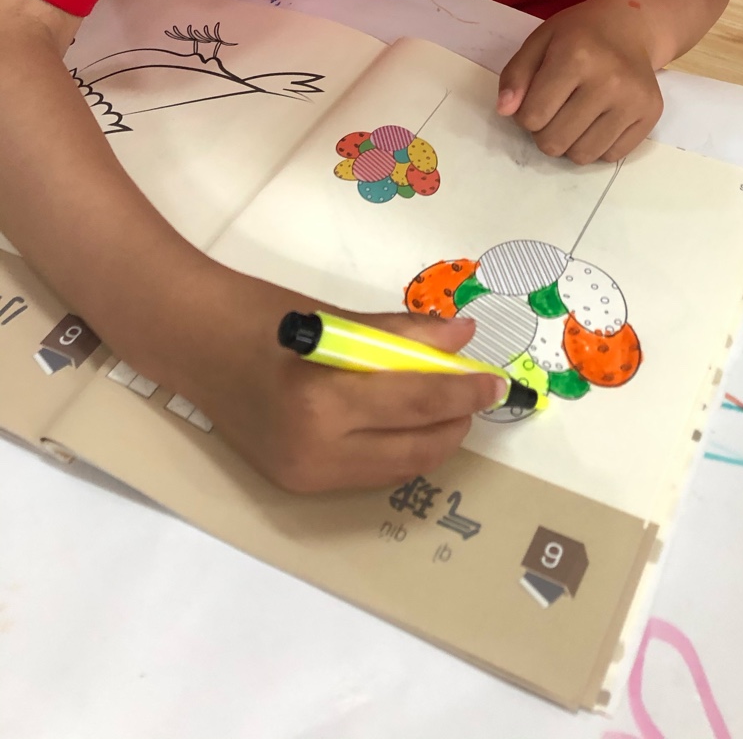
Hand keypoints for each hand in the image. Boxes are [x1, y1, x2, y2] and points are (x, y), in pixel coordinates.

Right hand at [153, 262, 502, 494]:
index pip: (416, 403)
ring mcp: (304, 476)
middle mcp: (315, 452)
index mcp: (324, 401)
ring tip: (449, 409)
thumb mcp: (336, 318)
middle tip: (476, 394)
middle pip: (414, 448)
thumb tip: (463, 335)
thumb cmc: (261, 317)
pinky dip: (397, 451)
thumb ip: (403, 333)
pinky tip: (409, 425)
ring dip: (432, 442)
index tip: (494, 380)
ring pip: (396, 470)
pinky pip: (366, 474)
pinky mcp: (296, 484)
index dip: (463, 392)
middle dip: (456, 423)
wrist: (190, 343)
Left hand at [496, 0, 663, 164]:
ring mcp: (633, 99)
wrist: (631, 25)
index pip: (532, 117)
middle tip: (555, 110)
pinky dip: (598, 145)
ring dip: (570, 143)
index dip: (526, 114)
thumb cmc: (579, 34)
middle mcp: (609, 80)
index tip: (537, 98)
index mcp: (576, 56)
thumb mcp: (540, 41)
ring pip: (582, 156)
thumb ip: (516, 75)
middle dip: (545, 132)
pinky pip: (611, 156)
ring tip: (576, 116)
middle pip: (554, 142)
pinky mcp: (651, 114)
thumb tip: (505, 111)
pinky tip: (600, 119)